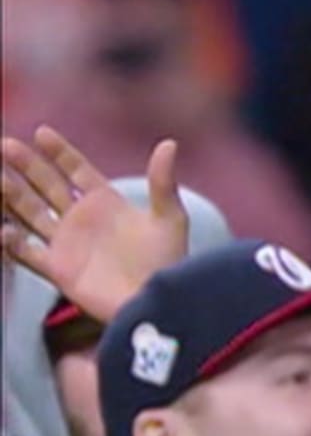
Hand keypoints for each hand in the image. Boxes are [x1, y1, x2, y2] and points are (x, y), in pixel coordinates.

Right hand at [0, 130, 189, 323]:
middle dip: (26, 165)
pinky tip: (2, 226)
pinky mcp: (57, 268)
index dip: (60, 152)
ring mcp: (66, 243)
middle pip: (46, 185)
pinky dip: (10, 240)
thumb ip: (163, 183)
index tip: (41, 133)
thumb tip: (169, 144)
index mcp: (106, 204)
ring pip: (30, 212)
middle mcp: (81, 220)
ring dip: (12, 194)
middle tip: (6, 145)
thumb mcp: (169, 219)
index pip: (77, 171)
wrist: (156, 303)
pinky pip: (26, 251)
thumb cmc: (167, 263)